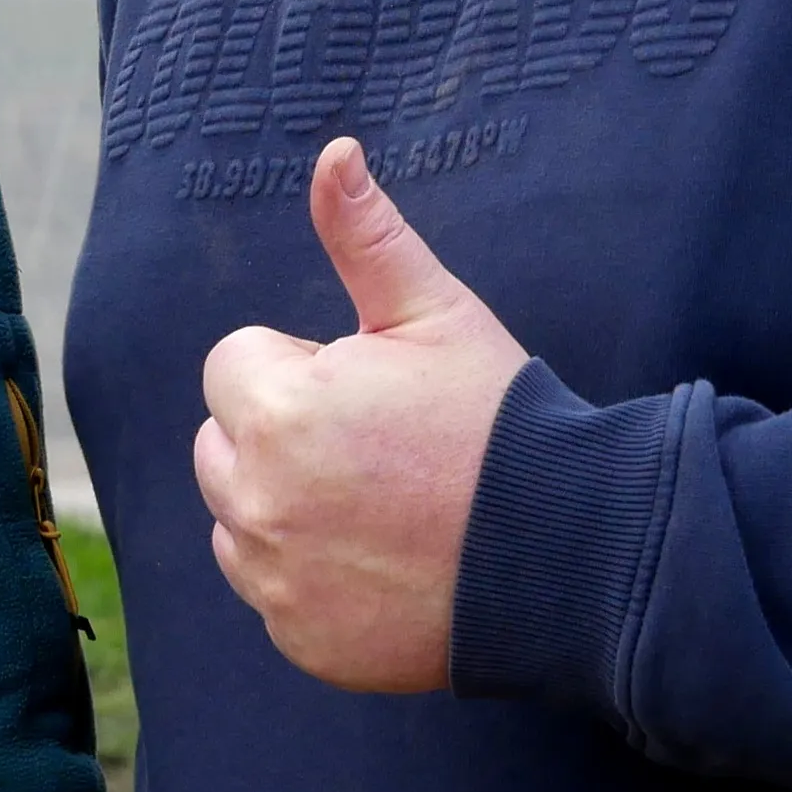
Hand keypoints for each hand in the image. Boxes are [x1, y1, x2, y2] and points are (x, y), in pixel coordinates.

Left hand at [195, 140, 529, 691]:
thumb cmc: (502, 423)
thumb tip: (333, 151)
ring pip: (238, 518)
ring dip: (284, 503)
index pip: (236, 363)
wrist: (568, 556)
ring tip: (382, 503)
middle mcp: (258, 501)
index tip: (374, 391)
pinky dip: (307, 577)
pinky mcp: (300, 640)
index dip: (305, 366)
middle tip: (381, 447)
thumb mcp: (438, 314)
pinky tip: (383, 562)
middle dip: (282, 431)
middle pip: (223, 441)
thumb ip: (366, 235)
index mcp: (279, 409)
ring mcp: (276, 581)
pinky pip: (269, 590)